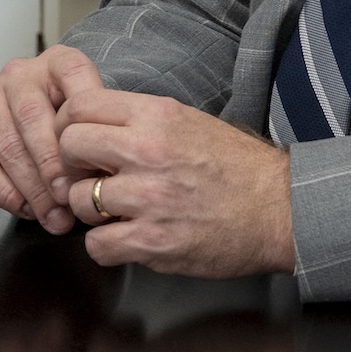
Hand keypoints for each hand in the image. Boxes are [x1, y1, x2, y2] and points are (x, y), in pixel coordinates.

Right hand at [0, 47, 105, 232]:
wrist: (42, 128)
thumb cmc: (74, 127)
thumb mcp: (96, 121)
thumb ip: (100, 139)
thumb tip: (101, 179)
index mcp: (59, 63)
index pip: (71, 85)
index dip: (79, 133)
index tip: (88, 171)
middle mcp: (19, 75)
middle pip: (32, 117)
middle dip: (51, 167)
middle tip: (67, 199)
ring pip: (6, 144)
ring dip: (31, 187)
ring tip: (51, 214)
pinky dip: (2, 192)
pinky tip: (24, 207)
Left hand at [56, 88, 296, 277]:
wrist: (281, 210)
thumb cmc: (237, 167)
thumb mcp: (188, 122)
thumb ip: (139, 121)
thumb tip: (93, 125)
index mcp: (156, 117)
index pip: (80, 106)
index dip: (70, 125)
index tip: (79, 142)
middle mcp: (147, 152)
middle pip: (69, 147)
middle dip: (73, 164)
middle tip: (92, 176)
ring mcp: (149, 199)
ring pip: (79, 199)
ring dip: (91, 209)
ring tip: (116, 211)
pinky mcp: (153, 242)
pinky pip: (97, 245)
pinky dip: (105, 245)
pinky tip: (125, 238)